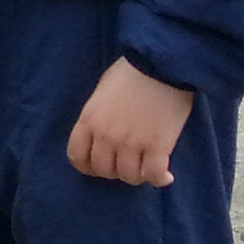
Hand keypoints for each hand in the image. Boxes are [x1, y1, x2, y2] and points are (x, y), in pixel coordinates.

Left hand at [67, 58, 194, 187]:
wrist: (161, 64)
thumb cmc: (131, 74)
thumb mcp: (101, 94)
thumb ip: (97, 118)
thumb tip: (101, 138)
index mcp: (89, 120)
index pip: (77, 157)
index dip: (88, 166)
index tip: (99, 165)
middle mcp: (106, 135)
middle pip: (103, 170)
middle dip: (114, 170)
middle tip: (127, 164)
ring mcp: (131, 143)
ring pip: (128, 177)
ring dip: (137, 175)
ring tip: (146, 167)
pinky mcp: (157, 146)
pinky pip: (153, 175)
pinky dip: (159, 179)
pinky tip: (165, 176)